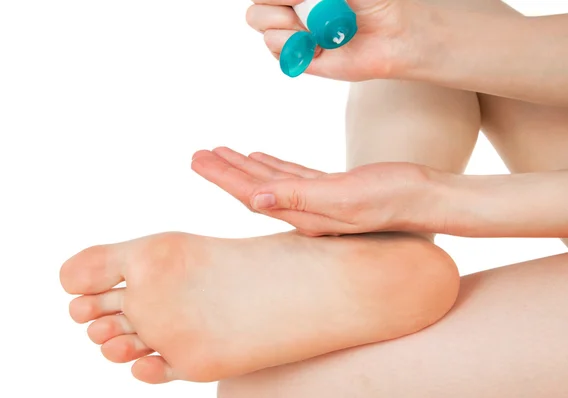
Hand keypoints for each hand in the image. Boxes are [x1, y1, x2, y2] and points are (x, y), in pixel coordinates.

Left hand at [191, 147, 441, 235]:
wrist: (426, 198)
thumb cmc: (390, 197)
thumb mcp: (342, 196)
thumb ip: (298, 198)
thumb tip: (254, 200)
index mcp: (303, 214)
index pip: (252, 195)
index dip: (223, 178)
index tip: (198, 160)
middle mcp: (305, 212)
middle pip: (254, 189)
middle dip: (225, 172)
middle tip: (198, 155)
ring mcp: (318, 201)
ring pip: (271, 181)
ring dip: (244, 167)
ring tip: (220, 153)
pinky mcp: (332, 189)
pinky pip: (292, 176)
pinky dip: (272, 166)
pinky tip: (259, 157)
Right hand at [246, 0, 429, 80]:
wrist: (393, 36)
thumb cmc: (373, 3)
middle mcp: (289, 8)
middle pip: (256, 6)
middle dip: (277, 4)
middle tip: (305, 5)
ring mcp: (291, 32)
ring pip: (261, 25)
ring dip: (288, 25)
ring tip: (318, 29)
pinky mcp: (297, 57)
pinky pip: (277, 50)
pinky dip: (296, 46)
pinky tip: (319, 47)